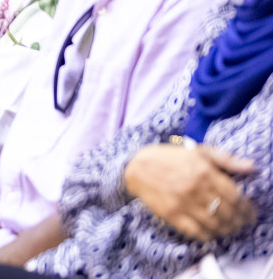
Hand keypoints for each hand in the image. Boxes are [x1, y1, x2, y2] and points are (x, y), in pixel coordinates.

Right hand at [124, 142, 255, 240]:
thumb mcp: (198, 151)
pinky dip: (207, 235)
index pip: (235, 196)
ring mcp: (182, 202)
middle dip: (238, 220)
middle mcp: (195, 188)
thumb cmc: (170, 158)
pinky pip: (196, 232)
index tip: (248, 211)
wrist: (136, 166)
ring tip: (228, 228)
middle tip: (240, 222)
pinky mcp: (171, 214)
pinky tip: (210, 233)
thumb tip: (251, 167)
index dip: (245, 207)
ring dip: (225, 229)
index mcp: (204, 171)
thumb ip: (226, 159)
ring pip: (214, 224)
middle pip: (226, 212)